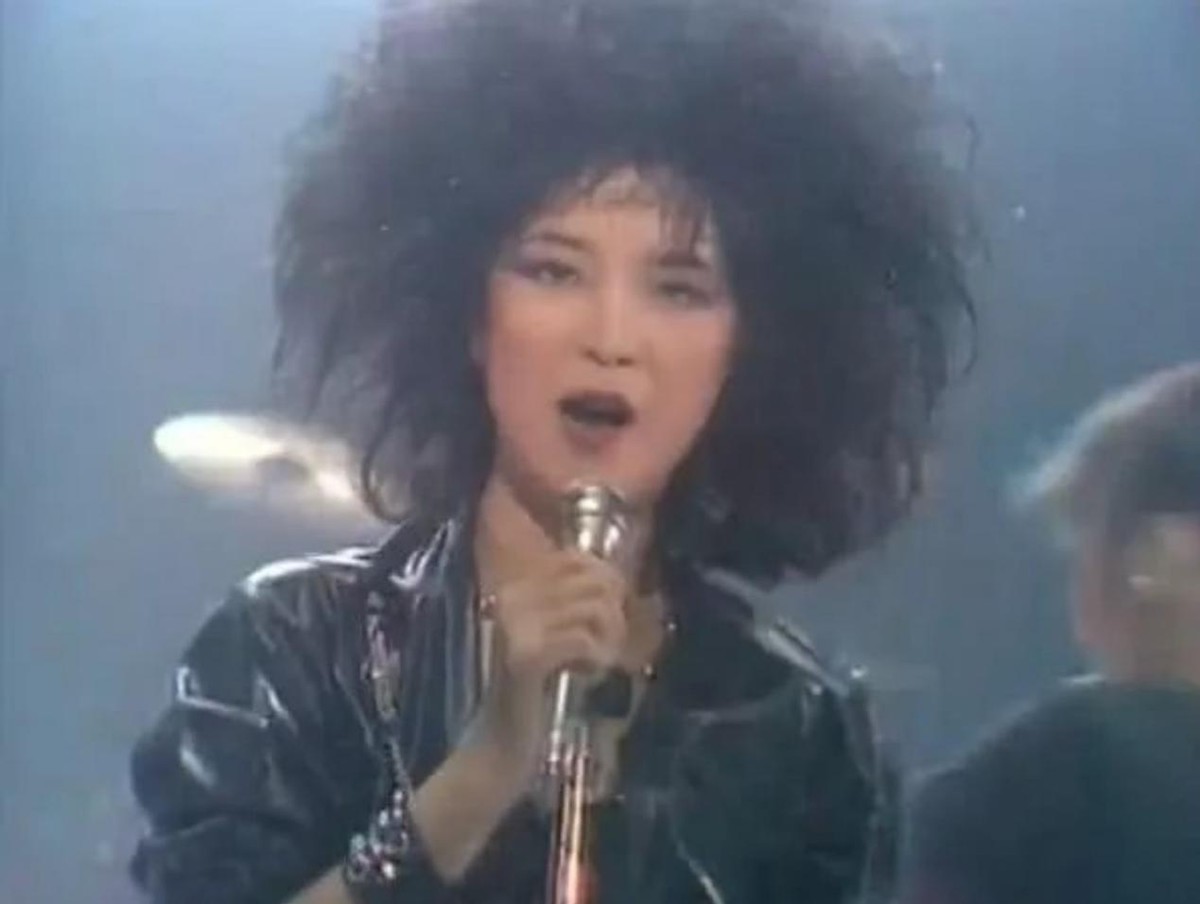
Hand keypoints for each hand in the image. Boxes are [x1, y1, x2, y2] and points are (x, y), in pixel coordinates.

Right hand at [472, 551, 628, 782]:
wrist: (501, 745)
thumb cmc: (534, 690)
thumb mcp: (552, 635)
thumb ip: (573, 602)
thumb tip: (615, 577)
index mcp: (514, 587)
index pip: (577, 560)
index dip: (607, 584)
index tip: (607, 619)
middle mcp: (512, 598)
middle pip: (594, 580)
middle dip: (615, 613)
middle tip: (607, 646)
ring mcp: (517, 625)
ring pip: (596, 607)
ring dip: (609, 638)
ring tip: (599, 661)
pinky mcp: (527, 656)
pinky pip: (585, 639)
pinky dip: (598, 658)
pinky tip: (588, 675)